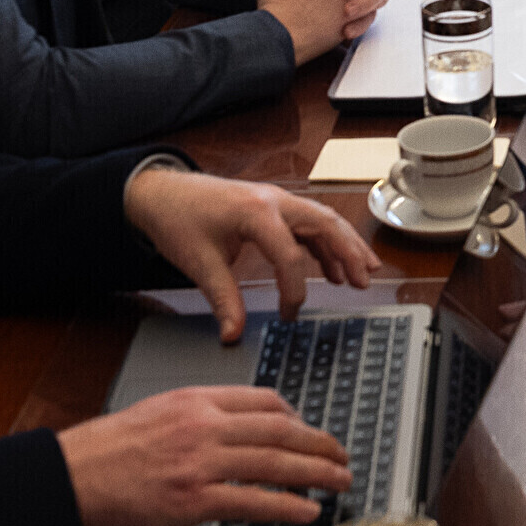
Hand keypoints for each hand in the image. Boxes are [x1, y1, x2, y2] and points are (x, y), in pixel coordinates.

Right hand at [57, 384, 353, 525]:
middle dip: (320, 444)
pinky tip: (307, 511)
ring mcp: (200, 462)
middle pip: (281, 430)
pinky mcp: (193, 499)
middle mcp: (203, 425)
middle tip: (342, 456)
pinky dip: (287, 506)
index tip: (311, 432)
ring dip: (316, 473)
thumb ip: (197, 417)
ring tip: (339, 481)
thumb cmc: (104, 452)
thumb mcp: (156, 413)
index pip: (264, 402)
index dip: (297, 419)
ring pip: (276, 463)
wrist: (67, 478)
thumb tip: (233, 431)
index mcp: (195, 400)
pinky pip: (253, 501)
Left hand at [124, 164, 379, 336]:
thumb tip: (233, 334)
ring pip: (323, 219)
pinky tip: (332, 268)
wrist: (161, 191)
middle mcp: (274, 201)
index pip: (290, 256)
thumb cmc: (178, 219)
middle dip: (348, 253)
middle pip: (324, 224)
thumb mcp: (198, 263)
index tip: (289, 315)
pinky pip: (308, 222)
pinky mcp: (273, 206)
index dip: (294, 290)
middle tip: (364, 282)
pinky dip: (325, 243)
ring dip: (345, 245)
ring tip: (364, 273)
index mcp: (256, 213)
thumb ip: (222, 299)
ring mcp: (276, 200)